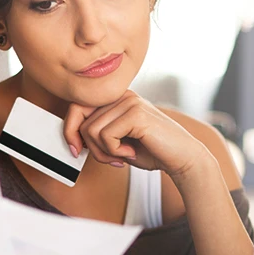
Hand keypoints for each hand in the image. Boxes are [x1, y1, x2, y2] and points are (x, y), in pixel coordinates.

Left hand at [62, 90, 210, 181]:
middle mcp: (122, 95)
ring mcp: (129, 102)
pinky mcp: (135, 113)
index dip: (70, 130)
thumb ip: (98, 136)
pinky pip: (105, 136)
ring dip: (104, 152)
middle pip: (82, 121)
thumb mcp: (118, 142)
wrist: (183, 158)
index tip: (76, 150)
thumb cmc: (153, 152)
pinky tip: (131, 153)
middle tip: (110, 159)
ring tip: (122, 157)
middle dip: (91, 148)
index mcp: (117, 99)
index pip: (78, 107)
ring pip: (91, 130)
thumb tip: (72, 139)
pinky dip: (114, 152)